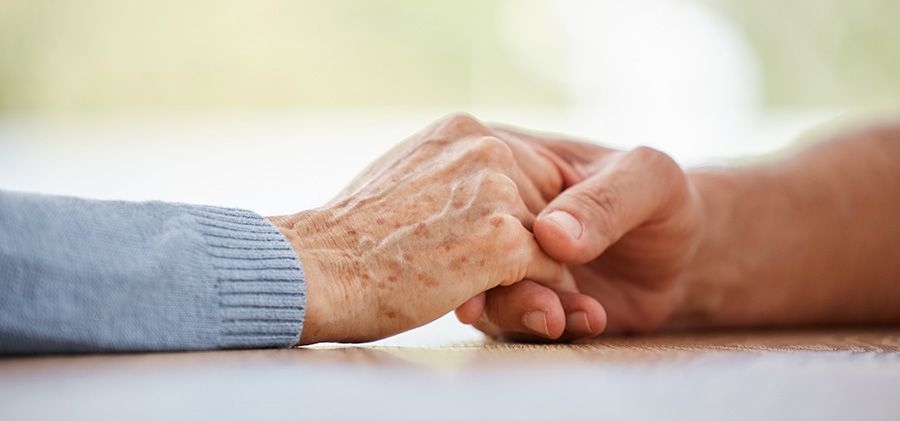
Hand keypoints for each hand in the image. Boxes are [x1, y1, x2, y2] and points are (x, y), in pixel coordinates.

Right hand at [269, 115, 571, 343]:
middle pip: (545, 205)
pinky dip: (535, 295)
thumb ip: (450, 175)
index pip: (526, 173)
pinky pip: (551, 273)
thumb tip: (474, 192)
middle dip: (532, 244)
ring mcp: (497, 193)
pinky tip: (494, 303)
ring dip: (534, 273)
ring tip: (499, 293)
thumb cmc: (350, 238)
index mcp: (463, 131)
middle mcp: (487, 149)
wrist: (318, 270)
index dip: (517, 216)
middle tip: (502, 276)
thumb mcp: (405, 177)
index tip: (493, 248)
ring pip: (552, 242)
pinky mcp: (504, 240)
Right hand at [455, 127, 703, 339]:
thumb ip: (605, 201)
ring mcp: (505, 258)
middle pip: (467, 244)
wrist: (682, 260)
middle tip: (544, 307)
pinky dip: (549, 325)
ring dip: (522, 310)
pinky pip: (515, 321)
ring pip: (483, 289)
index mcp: (509, 158)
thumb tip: (550, 233)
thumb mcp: (650, 180)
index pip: (471, 184)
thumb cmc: (663, 200)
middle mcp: (497, 210)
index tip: (497, 257)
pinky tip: (588, 318)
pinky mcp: (520, 300)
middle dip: (494, 281)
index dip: (475, 222)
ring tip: (561, 317)